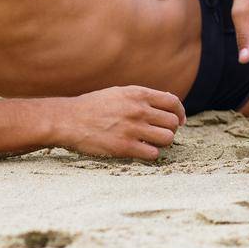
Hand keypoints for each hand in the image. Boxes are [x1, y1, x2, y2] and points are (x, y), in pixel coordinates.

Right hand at [60, 87, 185, 160]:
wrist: (69, 120)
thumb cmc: (94, 107)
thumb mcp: (119, 93)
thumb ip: (142, 98)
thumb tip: (167, 105)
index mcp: (138, 94)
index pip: (173, 102)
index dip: (180, 113)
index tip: (179, 121)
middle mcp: (138, 110)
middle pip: (172, 122)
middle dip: (170, 129)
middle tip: (160, 133)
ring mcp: (132, 129)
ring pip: (167, 138)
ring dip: (162, 142)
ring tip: (151, 142)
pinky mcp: (124, 147)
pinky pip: (153, 153)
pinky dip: (150, 154)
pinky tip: (141, 151)